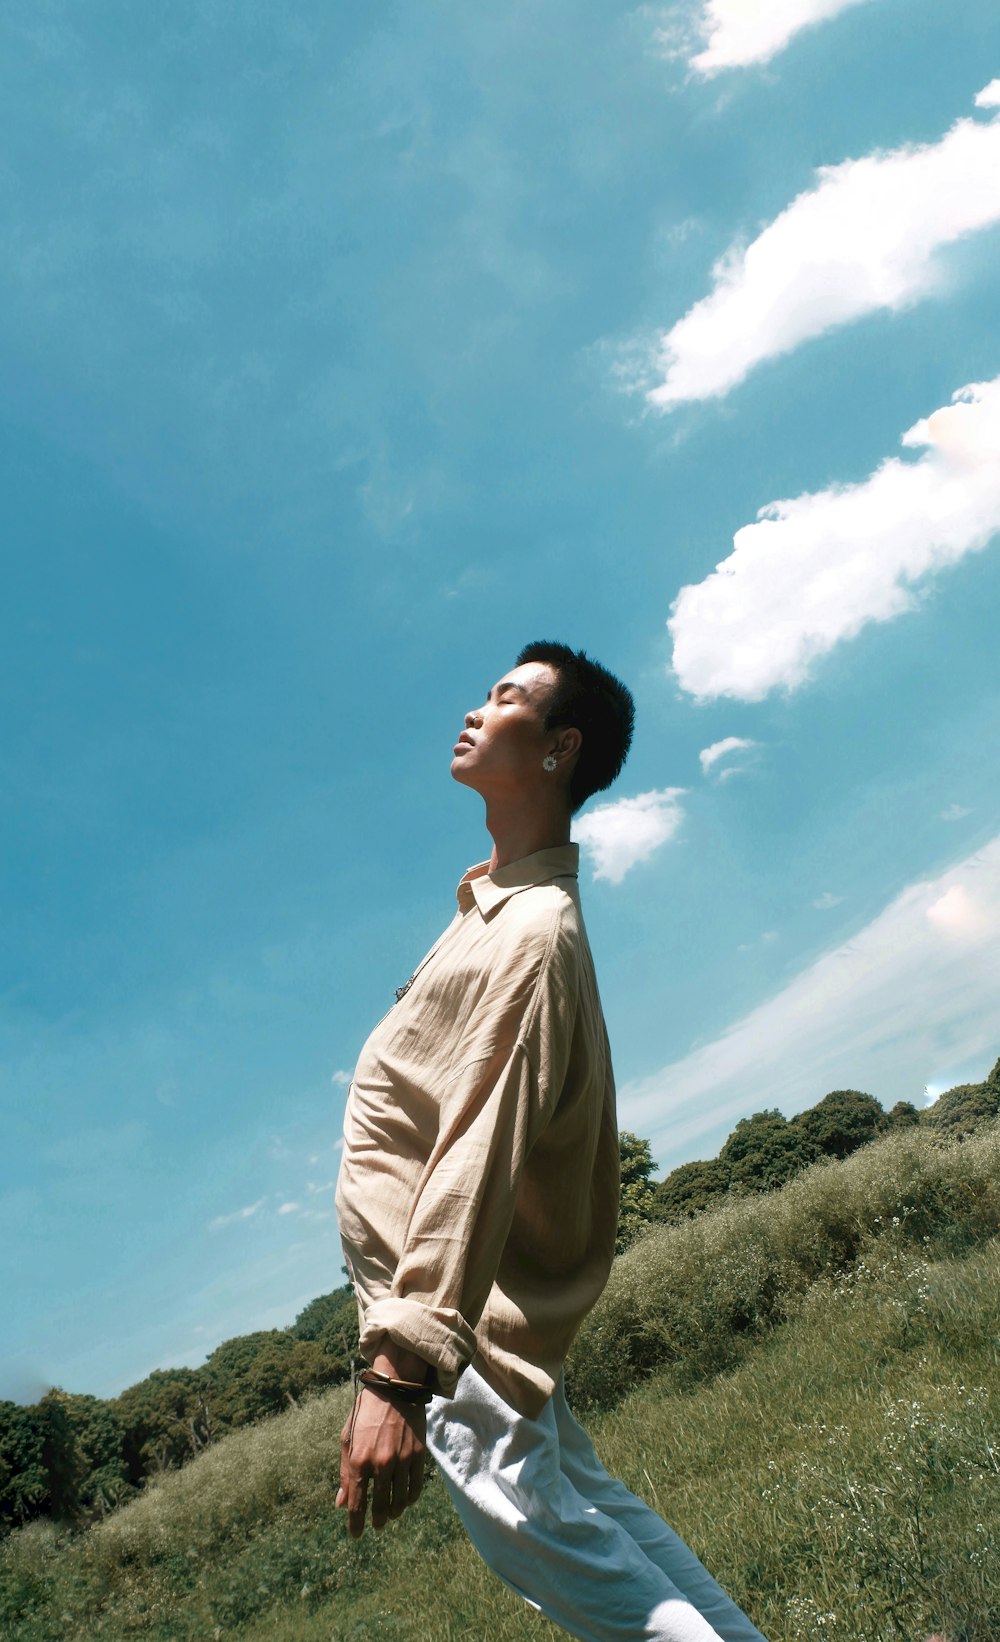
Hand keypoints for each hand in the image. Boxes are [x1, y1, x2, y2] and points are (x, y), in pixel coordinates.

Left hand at [337, 1387, 426, 1537]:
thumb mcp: (347, 1439)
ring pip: (400, 1502)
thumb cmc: (366, 1413)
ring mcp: (402, 1460)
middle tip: (376, 1524)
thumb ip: (345, 1473)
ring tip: (391, 1514)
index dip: (355, 1523)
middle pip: (381, 1507)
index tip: (356, 1534)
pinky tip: (405, 1501)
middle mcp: (381, 1463)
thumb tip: (341, 1504)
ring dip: (394, 1513)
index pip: (357, 1503)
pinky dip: (410, 1500)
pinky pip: (416, 1488)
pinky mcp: (418, 1455)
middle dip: (377, 1520)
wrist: (395, 1388)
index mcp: (359, 1459)